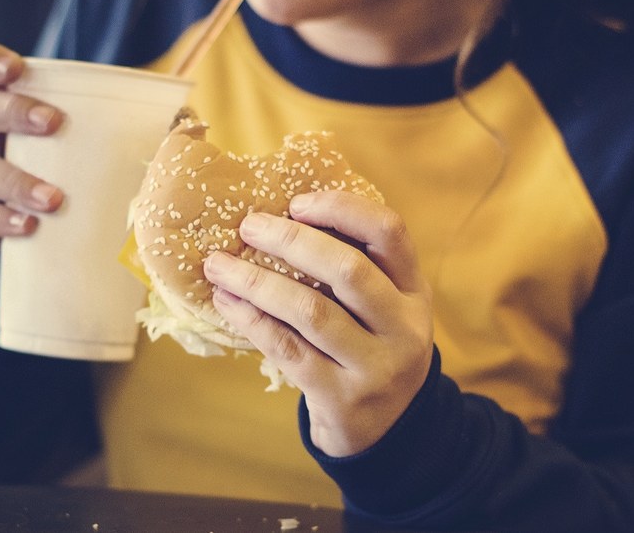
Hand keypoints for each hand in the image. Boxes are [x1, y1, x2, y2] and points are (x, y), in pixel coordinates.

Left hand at [203, 190, 433, 456]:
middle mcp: (404, 328)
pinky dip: (252, 321)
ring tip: (219, 265)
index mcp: (415, 291)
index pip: (390, 232)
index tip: (297, 202)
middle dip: (292, 241)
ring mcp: (376, 367)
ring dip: (257, 282)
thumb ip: (357, 267)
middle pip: (349, 270)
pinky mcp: (342, 398)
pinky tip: (227, 302)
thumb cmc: (372, 348)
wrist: (389, 430)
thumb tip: (281, 213)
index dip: (343, 209)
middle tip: (249, 226)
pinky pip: (287, 349)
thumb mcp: (385, 307)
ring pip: (311, 311)